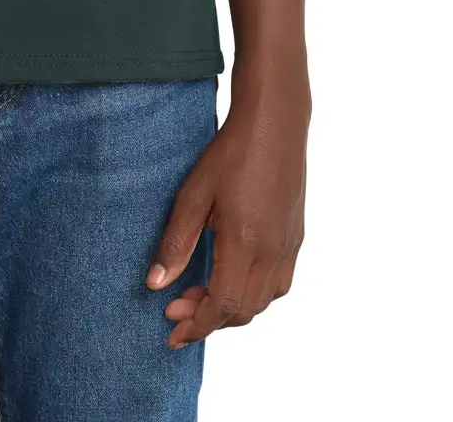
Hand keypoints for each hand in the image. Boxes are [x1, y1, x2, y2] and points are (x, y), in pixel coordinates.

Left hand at [145, 82, 308, 348]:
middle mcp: (273, 252)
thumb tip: (156, 285)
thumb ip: (176, 243)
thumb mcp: (193, 194)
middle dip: (208, 318)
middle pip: (244, 311)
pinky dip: (254, 294)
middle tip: (176, 306)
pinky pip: (278, 284)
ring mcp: (289, 246)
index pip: (223, 306)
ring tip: (201, 294)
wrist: (275, 122)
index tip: (172, 330)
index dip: (197, 325)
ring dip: (232, 309)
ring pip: (263, 302)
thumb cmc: (230, 153)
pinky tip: (233, 277)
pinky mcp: (296, 236)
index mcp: (245, 243)